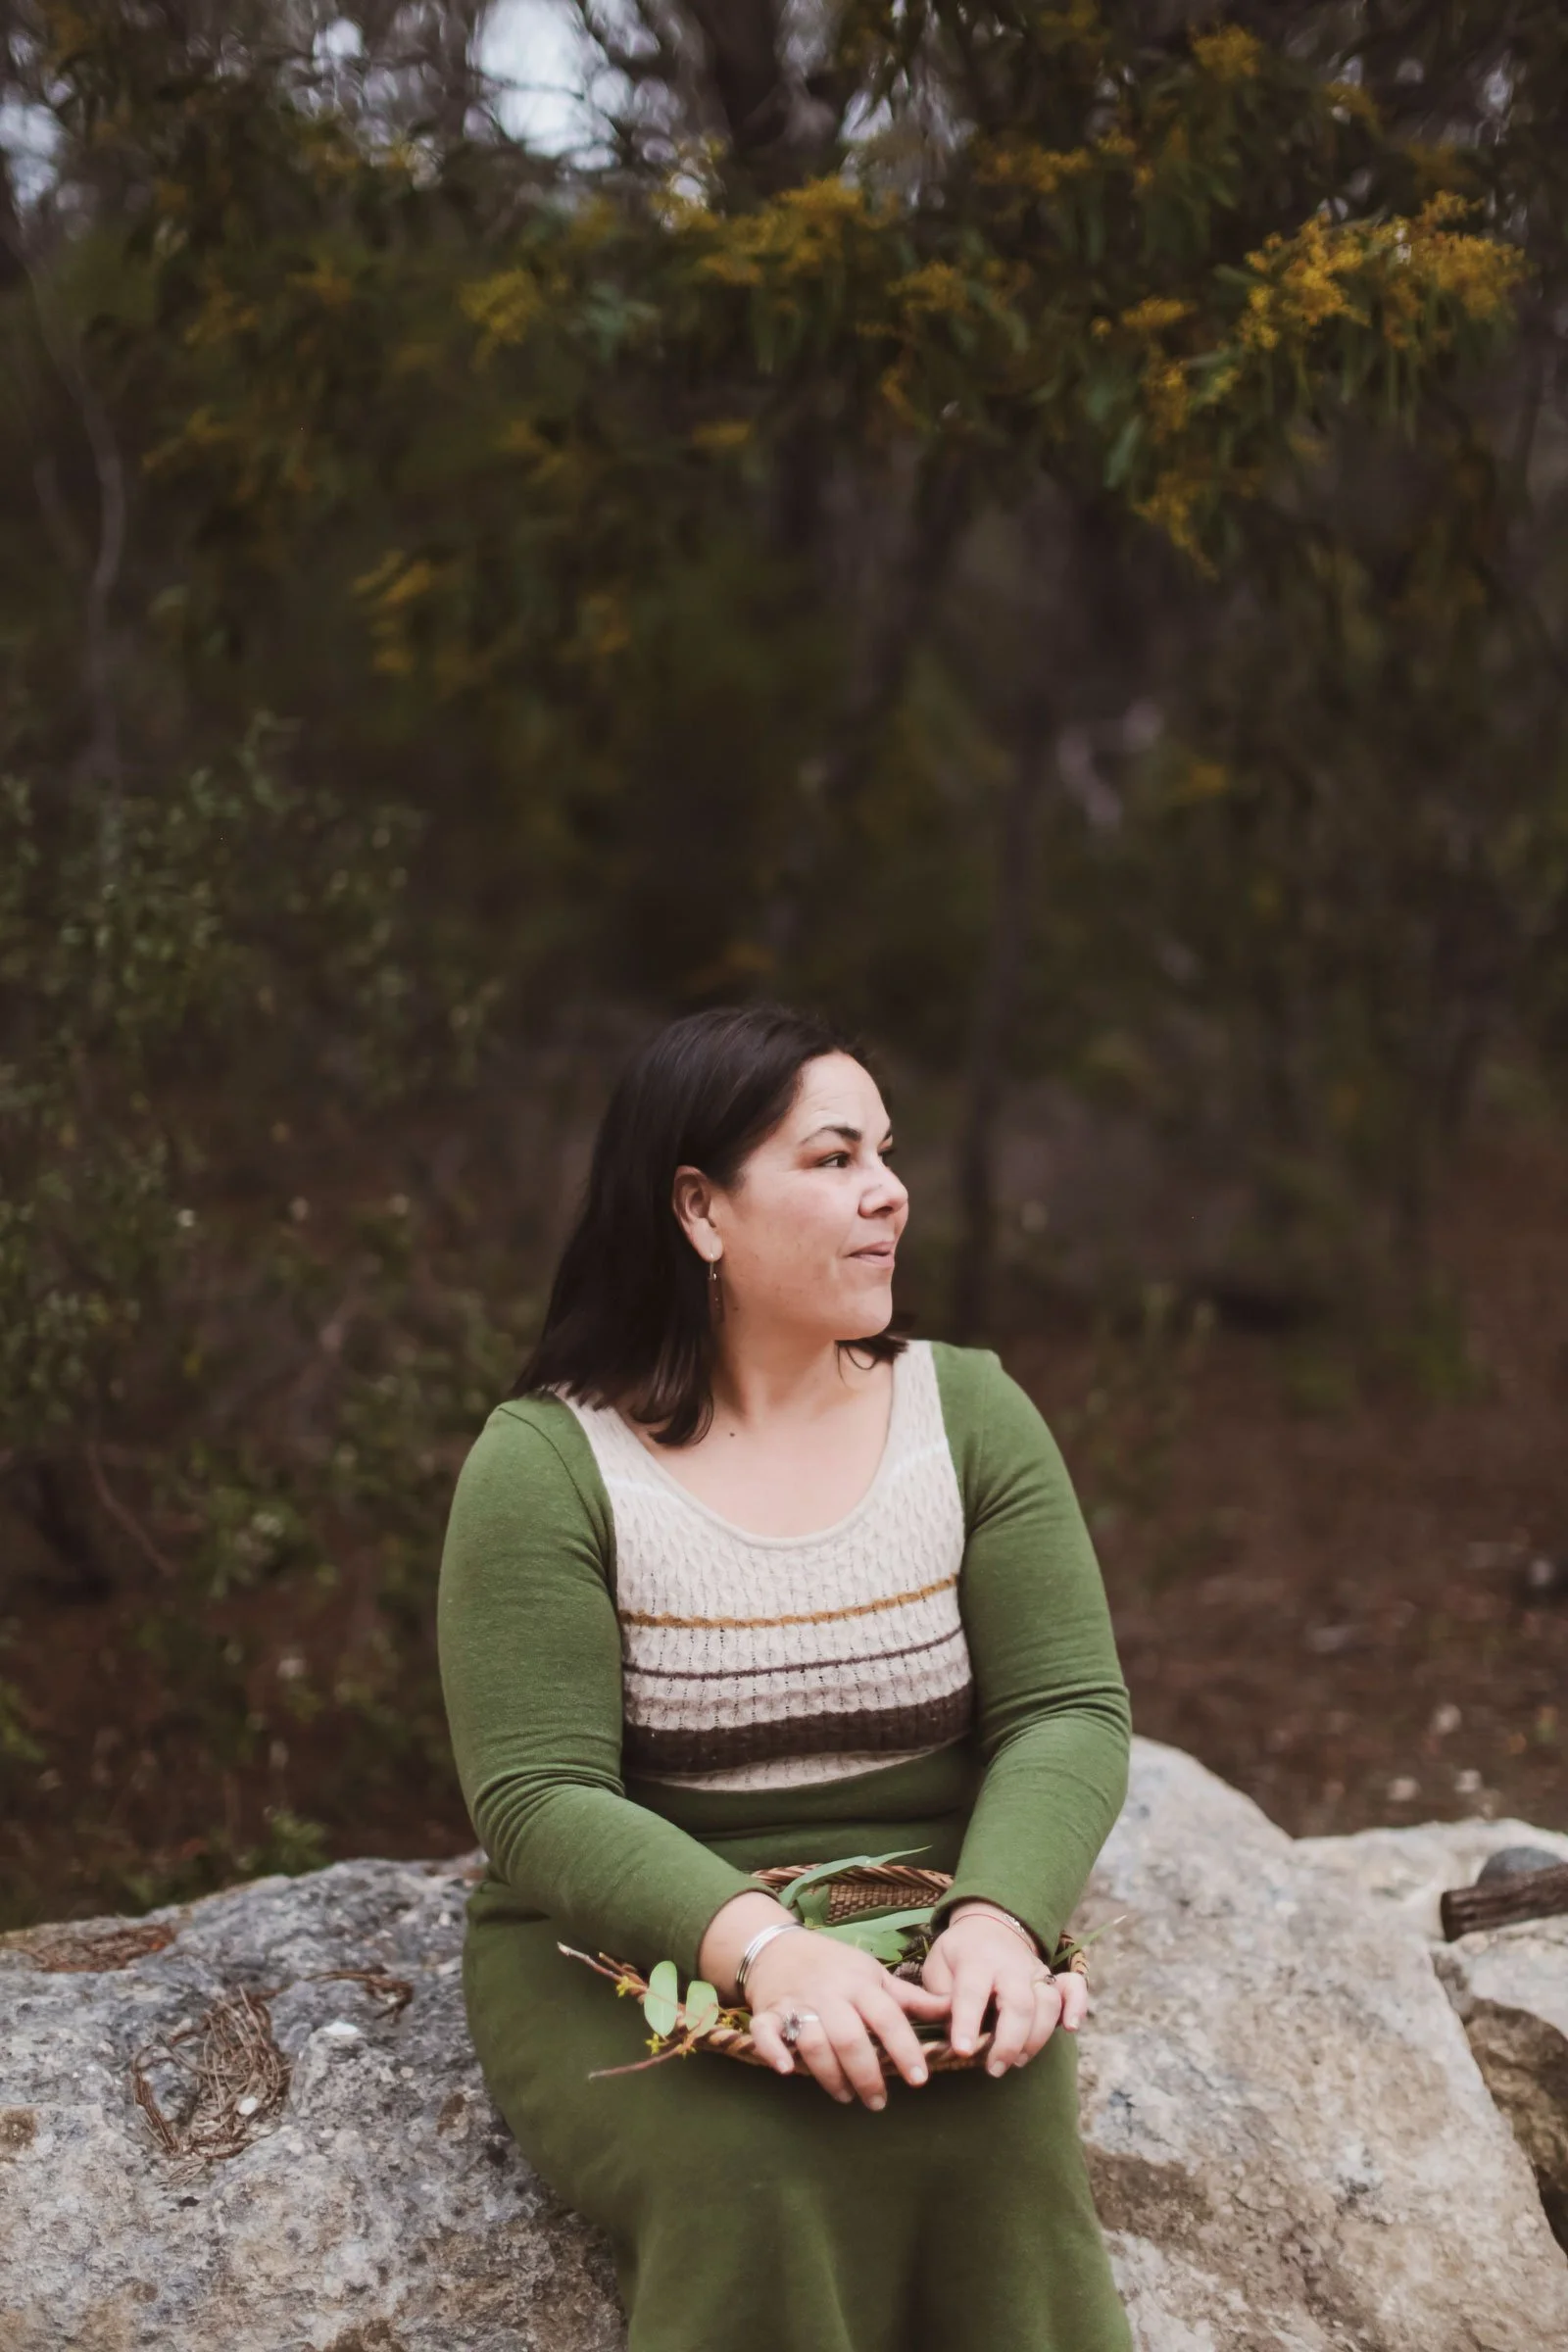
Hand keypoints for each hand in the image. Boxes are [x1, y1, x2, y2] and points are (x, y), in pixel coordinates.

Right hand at [742, 1926, 949, 2109]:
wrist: (777, 1946)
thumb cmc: (834, 1965)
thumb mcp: (874, 1973)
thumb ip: (910, 1998)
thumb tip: (953, 2009)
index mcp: (859, 1983)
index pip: (887, 2016)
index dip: (905, 2048)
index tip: (919, 2079)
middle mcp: (830, 1993)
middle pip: (850, 2037)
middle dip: (867, 2074)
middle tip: (879, 2102)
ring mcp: (797, 2002)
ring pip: (814, 2041)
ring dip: (830, 2075)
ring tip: (846, 2095)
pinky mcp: (768, 2011)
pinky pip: (766, 2032)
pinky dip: (774, 2051)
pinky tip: (787, 2070)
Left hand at [921, 1903, 1086, 2076]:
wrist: (989, 1924)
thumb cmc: (959, 1954)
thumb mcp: (937, 1966)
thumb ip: (940, 1999)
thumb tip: (951, 2034)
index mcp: (976, 1961)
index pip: (972, 1993)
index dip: (967, 2023)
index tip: (961, 2050)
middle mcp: (1010, 1966)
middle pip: (1019, 2004)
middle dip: (1009, 2042)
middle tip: (994, 2069)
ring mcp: (1035, 1970)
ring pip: (1047, 2004)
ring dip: (1036, 2038)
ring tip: (1017, 2061)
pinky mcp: (1053, 1977)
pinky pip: (1074, 1987)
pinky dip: (1077, 2006)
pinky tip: (1071, 2027)